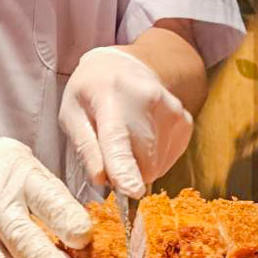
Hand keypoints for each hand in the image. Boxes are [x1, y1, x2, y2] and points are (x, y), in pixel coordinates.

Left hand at [58, 46, 194, 198]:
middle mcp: (148, 103)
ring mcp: (172, 111)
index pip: (118, 141)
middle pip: (142, 164)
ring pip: (156, 167)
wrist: (123, 65)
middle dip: (124, 172)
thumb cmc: (90, 93)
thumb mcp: (72, 114)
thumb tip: (101, 180)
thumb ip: (85, 148)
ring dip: (138, 164)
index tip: (133, 191)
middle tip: (109, 151)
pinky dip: (152, 158)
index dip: (125, 170)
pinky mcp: (185, 121)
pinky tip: (141, 135)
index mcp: (110, 100)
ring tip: (125, 135)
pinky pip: (168, 160)